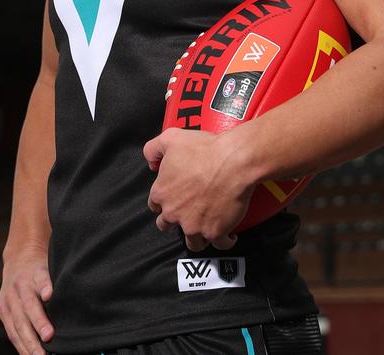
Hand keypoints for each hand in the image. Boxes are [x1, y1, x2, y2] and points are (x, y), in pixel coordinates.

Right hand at [0, 245, 53, 354]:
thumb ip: (56, 281)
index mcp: (34, 271)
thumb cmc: (41, 267)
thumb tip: (68, 299)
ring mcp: (8, 298)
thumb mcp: (51, 265)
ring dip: (28, 342)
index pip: (41, 278)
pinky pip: (11, 331)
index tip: (49, 294)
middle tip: (49, 337)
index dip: (45, 286)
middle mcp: (19, 285)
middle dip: (38, 323)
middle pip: (28, 305)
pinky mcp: (2, 310)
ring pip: (17, 322)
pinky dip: (21, 345)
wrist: (18, 259)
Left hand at [143, 128, 253, 251]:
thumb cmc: (203, 149)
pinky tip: (228, 235)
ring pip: (192, 242)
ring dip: (197, 236)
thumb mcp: (171, 138)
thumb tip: (151, 163)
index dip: (163, 201)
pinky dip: (225, 241)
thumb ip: (153, 149)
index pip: (155, 204)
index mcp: (162, 193)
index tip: (172, 198)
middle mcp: (174, 214)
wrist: (233, 161)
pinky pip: (220, 245)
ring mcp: (194, 226)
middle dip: (175, 221)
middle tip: (186, 213)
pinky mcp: (215, 232)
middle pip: (167, 225)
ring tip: (205, 228)